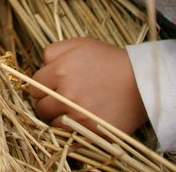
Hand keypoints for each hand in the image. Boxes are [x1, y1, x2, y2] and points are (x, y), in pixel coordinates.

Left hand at [27, 37, 147, 135]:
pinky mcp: (89, 130)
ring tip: (72, 109)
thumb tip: (41, 64)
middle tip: (60, 100)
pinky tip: (81, 118)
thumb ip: (55, 50)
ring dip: (58, 116)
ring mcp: (77, 114)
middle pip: (40, 105)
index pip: (34, 86)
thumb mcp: (81, 44)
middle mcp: (66, 93)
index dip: (42, 87)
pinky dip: (71, 127)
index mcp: (60, 70)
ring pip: (52, 121)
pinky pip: (68, 133)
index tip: (51, 88)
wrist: (141, 81)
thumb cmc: (110, 60)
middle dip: (47, 102)